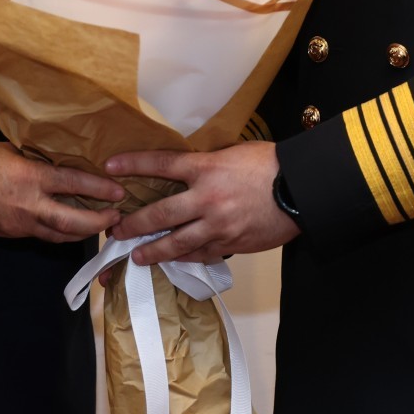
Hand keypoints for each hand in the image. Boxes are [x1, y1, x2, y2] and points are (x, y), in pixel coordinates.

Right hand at [0, 142, 125, 242]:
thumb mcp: (14, 152)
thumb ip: (40, 161)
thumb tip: (65, 162)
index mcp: (31, 177)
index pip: (74, 184)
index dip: (100, 190)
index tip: (120, 192)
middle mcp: (28, 205)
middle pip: (72, 222)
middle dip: (98, 223)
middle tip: (116, 218)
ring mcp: (19, 224)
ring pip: (59, 236)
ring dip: (82, 232)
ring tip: (99, 225)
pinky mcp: (11, 234)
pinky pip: (41, 236)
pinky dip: (59, 232)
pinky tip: (70, 226)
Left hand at [105, 142, 297, 265]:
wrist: (303, 188)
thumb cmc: (271, 164)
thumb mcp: (234, 153)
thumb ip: (208, 164)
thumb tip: (188, 172)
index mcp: (207, 168)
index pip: (161, 164)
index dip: (133, 165)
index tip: (111, 167)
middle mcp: (207, 198)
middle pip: (160, 214)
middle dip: (134, 224)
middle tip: (116, 231)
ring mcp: (218, 225)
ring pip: (176, 243)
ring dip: (153, 251)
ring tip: (138, 256)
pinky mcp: (232, 244)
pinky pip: (201, 254)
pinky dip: (185, 257)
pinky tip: (175, 260)